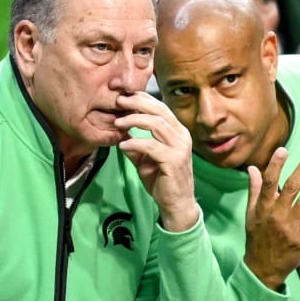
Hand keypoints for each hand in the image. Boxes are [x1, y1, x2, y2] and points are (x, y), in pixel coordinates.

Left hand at [114, 91, 197, 231]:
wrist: (177, 204)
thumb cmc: (163, 181)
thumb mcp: (146, 160)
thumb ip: (136, 146)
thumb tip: (120, 134)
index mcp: (177, 132)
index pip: (160, 108)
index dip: (142, 99)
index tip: (124, 97)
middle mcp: (181, 136)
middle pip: (159, 110)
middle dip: (137, 103)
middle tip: (119, 102)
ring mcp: (180, 148)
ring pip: (157, 124)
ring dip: (134, 120)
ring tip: (118, 122)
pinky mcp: (173, 161)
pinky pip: (151, 146)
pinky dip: (135, 143)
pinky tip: (122, 145)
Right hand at [243, 147, 299, 289]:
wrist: (263, 267)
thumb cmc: (257, 237)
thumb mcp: (251, 213)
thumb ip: (254, 190)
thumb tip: (253, 168)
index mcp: (264, 207)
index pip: (270, 182)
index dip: (276, 165)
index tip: (284, 150)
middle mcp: (277, 214)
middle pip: (291, 188)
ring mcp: (290, 226)